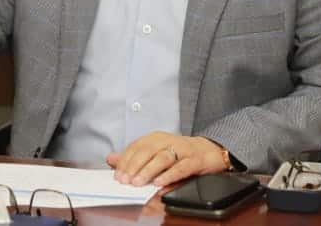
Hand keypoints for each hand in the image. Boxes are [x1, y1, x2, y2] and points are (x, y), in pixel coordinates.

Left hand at [106, 132, 228, 186]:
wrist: (209, 151)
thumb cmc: (179, 153)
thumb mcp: (155, 152)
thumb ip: (134, 156)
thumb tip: (111, 158)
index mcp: (156, 138)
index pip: (137, 146)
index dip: (126, 160)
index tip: (117, 174)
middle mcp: (168, 140)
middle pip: (148, 150)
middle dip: (134, 166)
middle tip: (125, 180)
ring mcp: (182, 149)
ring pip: (163, 158)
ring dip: (149, 170)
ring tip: (139, 182)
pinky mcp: (195, 160)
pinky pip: (181, 167)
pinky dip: (169, 175)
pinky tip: (160, 182)